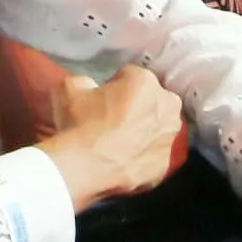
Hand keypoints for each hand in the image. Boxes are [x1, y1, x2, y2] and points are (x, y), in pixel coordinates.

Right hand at [37, 64, 181, 209]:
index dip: (114, 84)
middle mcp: (167, 106)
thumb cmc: (80, 122)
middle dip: (138, 104)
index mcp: (145, 81)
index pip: (130, 75)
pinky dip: (142, 154)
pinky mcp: (166, 164)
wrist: (85, 166)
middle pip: (154, 99)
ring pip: (159, 127)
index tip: (102, 96)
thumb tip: (92, 89)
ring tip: (119, 139)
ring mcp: (171, 138)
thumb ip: (88, 82)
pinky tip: (122, 157)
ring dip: (144, 129)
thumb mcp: (70, 87)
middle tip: (113, 116)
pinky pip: (154, 153)